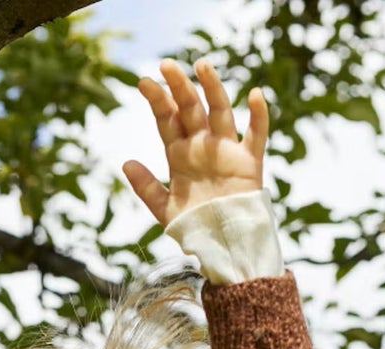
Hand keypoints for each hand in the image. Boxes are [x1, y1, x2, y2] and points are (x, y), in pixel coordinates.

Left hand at [122, 58, 268, 228]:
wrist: (222, 246)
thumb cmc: (195, 227)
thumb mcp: (165, 209)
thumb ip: (146, 188)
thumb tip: (126, 163)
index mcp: (180, 154)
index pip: (167, 120)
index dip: (157, 101)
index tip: (144, 82)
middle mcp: (202, 145)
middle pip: (190, 109)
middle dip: (179, 87)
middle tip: (166, 66)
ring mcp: (225, 150)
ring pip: (220, 111)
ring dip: (212, 88)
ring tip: (201, 65)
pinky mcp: (248, 162)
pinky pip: (256, 135)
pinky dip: (258, 115)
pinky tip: (255, 95)